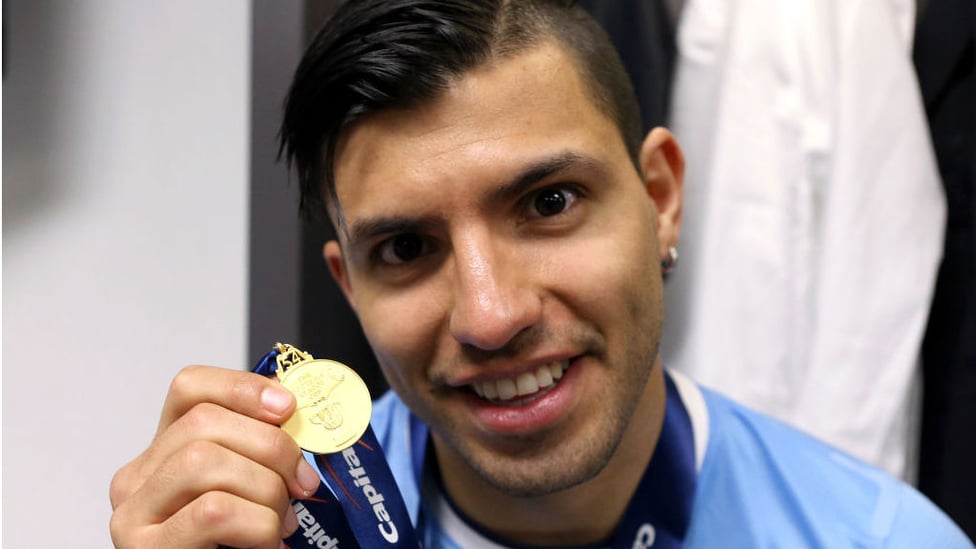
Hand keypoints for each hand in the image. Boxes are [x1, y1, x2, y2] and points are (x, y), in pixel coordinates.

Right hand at [109, 365, 322, 547]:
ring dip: (266, 489)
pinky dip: (257, 524)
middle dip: (270, 446)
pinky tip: (268, 544)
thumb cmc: (244, 546)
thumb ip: (261, 452)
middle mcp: (136, 480)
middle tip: (304, 484)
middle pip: (203, 422)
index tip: (289, 407)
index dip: (242, 386)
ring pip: (205, 461)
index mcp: (163, 454)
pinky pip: (214, 511)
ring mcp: (133, 517)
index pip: (188, 388)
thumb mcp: (252, 489)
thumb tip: (296, 410)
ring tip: (282, 522)